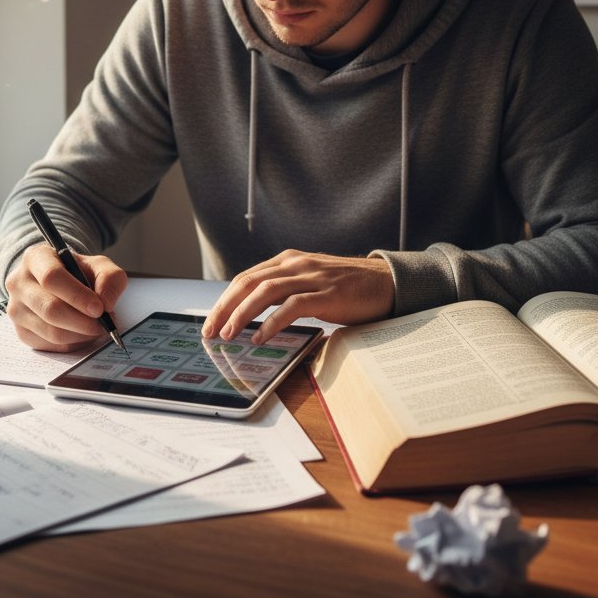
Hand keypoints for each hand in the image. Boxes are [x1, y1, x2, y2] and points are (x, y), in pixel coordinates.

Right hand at [5, 243, 127, 351]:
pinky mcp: (21, 332)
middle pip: (50, 308)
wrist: (59, 283)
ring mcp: (16, 309)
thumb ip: (109, 278)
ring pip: (51, 331)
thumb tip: (105, 304)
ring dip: (81, 335)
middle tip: (104, 324)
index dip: (77, 295)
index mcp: (35, 258)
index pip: (51, 277)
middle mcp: (19, 282)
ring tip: (97, 327)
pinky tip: (83, 334)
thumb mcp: (98, 265)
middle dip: (82, 321)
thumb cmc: (78, 272)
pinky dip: (73, 343)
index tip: (99, 308)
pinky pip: (50, 345)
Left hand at [202, 251, 394, 342]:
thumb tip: (253, 313)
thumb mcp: (310, 281)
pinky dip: (273, 323)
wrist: (386, 282)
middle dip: (225, 308)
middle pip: (249, 283)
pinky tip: (261, 338)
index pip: (246, 278)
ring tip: (229, 335)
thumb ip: (285, 289)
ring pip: (265, 291)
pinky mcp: (327, 294)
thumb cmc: (347, 287)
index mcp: (288, 259)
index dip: (224, 299)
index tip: (211, 321)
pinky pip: (292, 306)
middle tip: (211, 331)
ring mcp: (311, 277)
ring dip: (242, 314)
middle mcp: (295, 263)